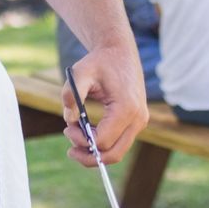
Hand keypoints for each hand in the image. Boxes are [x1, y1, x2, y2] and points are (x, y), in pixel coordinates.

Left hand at [61, 40, 147, 167]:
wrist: (119, 52)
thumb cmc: (100, 61)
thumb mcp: (80, 72)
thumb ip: (70, 94)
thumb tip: (68, 119)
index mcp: (126, 108)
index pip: (103, 141)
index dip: (82, 141)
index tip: (68, 128)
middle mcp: (138, 118)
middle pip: (113, 154)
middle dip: (88, 155)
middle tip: (69, 146)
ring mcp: (140, 122)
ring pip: (117, 152)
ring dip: (95, 151)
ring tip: (76, 135)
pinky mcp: (138, 122)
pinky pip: (120, 144)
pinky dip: (103, 145)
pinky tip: (87, 132)